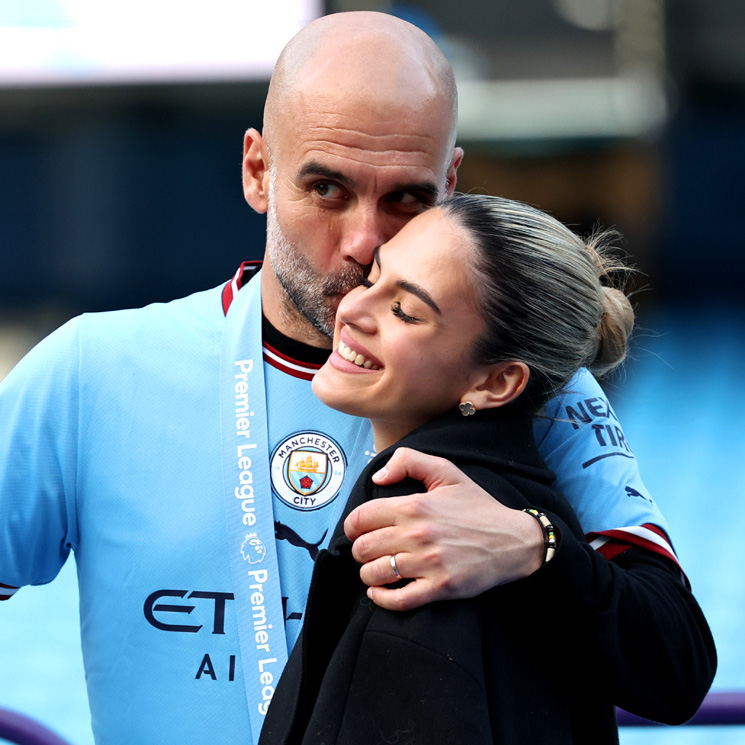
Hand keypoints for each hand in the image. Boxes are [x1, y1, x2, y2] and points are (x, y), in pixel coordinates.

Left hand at [343, 447, 544, 610]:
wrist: (514, 541)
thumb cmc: (478, 507)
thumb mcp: (447, 472)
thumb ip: (408, 461)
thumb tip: (377, 477)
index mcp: (414, 506)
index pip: (361, 518)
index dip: (352, 526)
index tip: (357, 530)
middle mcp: (418, 535)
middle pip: (363, 548)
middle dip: (359, 550)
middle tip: (369, 549)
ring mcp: (428, 564)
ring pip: (375, 573)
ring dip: (368, 573)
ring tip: (376, 568)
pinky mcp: (440, 588)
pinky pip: (398, 600)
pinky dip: (381, 598)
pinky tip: (380, 590)